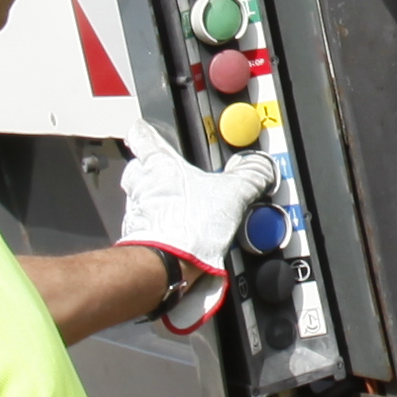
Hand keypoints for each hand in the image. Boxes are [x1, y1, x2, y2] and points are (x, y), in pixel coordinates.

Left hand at [112, 121, 271, 328]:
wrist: (167, 265)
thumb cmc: (188, 225)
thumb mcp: (232, 194)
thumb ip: (248, 176)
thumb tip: (261, 168)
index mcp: (159, 164)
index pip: (142, 136)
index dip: (145, 132)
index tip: (146, 131)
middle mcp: (141, 186)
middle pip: (136, 169)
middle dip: (150, 171)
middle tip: (172, 177)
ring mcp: (135, 213)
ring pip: (138, 200)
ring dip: (153, 203)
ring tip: (178, 211)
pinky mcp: (136, 239)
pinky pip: (143, 228)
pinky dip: (156, 229)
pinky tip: (175, 236)